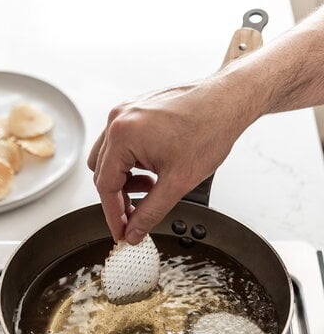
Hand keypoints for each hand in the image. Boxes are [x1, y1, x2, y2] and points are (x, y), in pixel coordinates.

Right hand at [88, 76, 257, 243]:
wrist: (229, 100)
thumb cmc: (209, 130)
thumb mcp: (178, 183)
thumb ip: (150, 212)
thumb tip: (134, 231)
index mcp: (122, 135)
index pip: (105, 186)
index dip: (113, 216)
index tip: (122, 233)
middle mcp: (118, 119)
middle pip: (103, 172)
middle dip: (120, 199)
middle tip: (136, 217)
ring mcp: (126, 112)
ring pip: (110, 159)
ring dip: (126, 180)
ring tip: (151, 189)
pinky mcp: (136, 111)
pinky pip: (122, 143)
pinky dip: (132, 163)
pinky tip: (153, 171)